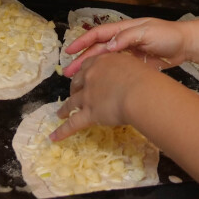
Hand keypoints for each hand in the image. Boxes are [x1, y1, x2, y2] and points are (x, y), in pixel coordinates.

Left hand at [51, 51, 166, 140]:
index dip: (85, 73)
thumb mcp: (134, 65)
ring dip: (64, 109)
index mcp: (102, 61)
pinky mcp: (88, 113)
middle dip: (74, 89)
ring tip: (59, 114)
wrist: (140, 91)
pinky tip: (54, 137)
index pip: (88, 66)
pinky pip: (72, 123)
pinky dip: (62, 131)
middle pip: (77, 82)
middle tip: (73, 94)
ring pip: (72, 102)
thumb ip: (125, 68)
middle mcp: (91, 76)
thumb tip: (128, 74)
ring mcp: (88, 95)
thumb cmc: (144, 77)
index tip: (84, 77)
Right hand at [61, 17, 189, 77]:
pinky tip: (98, 86)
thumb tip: (109, 45)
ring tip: (78, 82)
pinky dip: (104, 76)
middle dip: (82, 60)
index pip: (98, 34)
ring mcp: (128, 53)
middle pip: (98, 50)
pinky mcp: (134, 64)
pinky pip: (115, 69)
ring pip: (104, 61)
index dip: (83, 42)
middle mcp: (122, 40)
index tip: (70, 51)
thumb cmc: (168, 35)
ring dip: (91, 70)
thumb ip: (129, 37)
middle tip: (68, 73)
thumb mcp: (149, 32)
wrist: (186, 45)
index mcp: (124, 29)